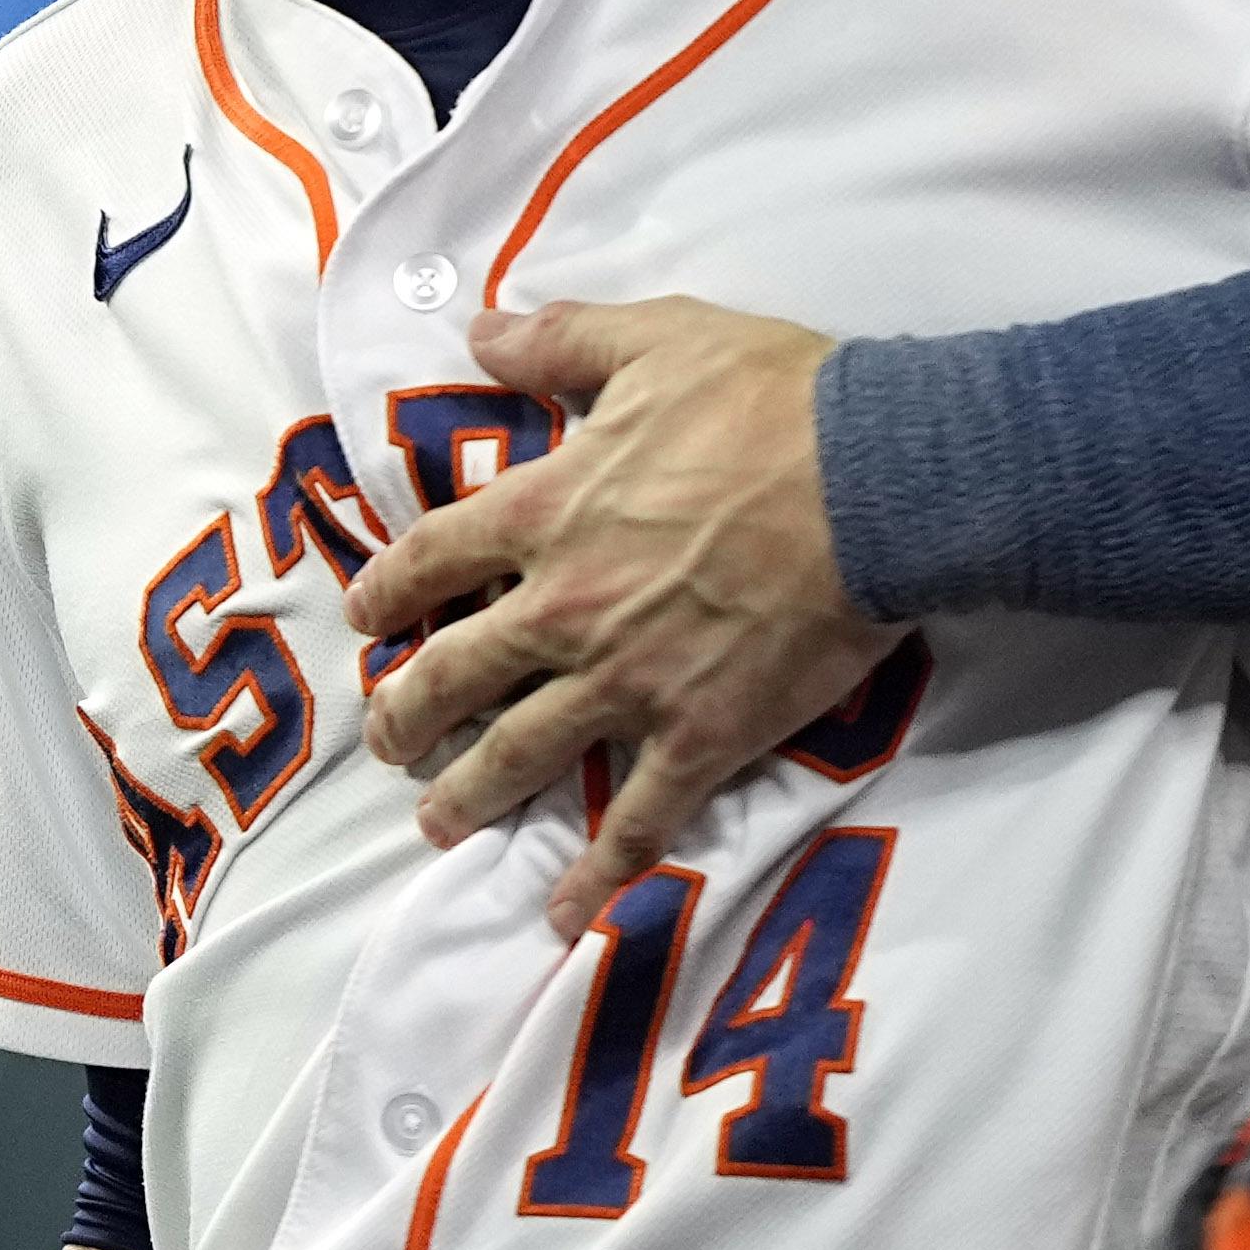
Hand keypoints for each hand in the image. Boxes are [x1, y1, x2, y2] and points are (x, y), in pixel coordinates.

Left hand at [344, 299, 897, 935]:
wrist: (881, 481)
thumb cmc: (776, 399)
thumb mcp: (656, 336)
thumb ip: (560, 340)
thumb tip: (481, 332)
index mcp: (546, 509)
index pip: (432, 559)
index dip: (388, 591)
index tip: (368, 618)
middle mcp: (566, 607)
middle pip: (453, 676)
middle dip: (408, 715)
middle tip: (391, 741)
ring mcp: (628, 681)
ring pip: (521, 756)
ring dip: (470, 797)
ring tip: (439, 823)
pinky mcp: (701, 734)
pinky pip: (635, 820)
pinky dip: (597, 875)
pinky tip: (563, 916)